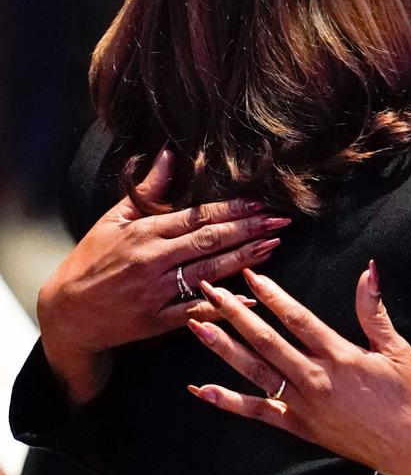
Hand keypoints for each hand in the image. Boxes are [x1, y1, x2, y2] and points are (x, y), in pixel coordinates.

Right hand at [38, 150, 289, 404]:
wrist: (66, 313)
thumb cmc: (90, 261)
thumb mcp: (113, 220)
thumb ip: (147, 191)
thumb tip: (169, 155)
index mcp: (144, 233)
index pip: (197, 216)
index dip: (232, 209)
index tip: (261, 202)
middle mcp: (152, 260)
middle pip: (210, 241)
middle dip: (249, 229)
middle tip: (281, 219)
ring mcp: (156, 292)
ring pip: (209, 271)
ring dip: (245, 257)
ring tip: (274, 244)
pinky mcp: (158, 320)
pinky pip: (196, 309)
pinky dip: (223, 303)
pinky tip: (250, 294)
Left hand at [187, 265, 410, 474]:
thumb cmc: (408, 395)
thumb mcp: (397, 348)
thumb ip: (374, 310)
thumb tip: (367, 271)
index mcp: (339, 355)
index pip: (297, 318)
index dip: (271, 295)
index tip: (250, 276)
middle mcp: (314, 379)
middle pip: (266, 341)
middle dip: (235, 314)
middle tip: (209, 292)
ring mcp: (302, 405)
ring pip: (255, 372)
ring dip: (224, 348)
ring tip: (198, 327)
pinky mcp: (298, 427)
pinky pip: (258, 412)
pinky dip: (228, 401)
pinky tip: (201, 389)